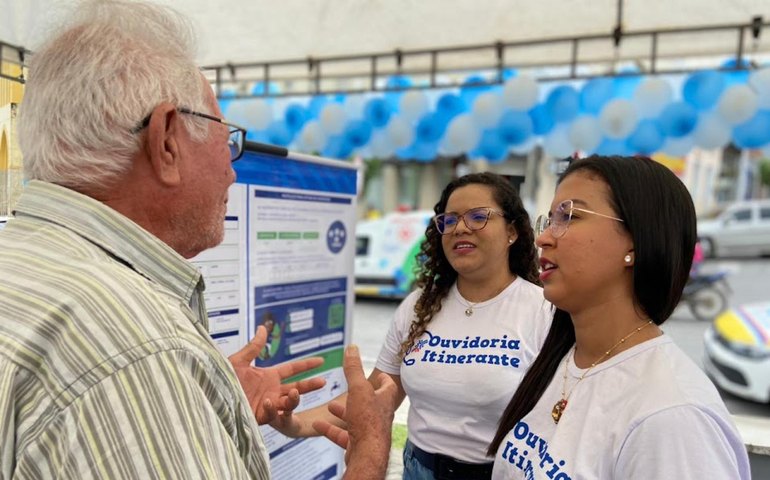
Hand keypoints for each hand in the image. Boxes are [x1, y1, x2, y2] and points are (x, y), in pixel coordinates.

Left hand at [229, 326, 325, 424]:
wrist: (211, 398)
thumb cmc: (222, 379)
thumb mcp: (238, 361)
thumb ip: (253, 346)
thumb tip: (263, 327)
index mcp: (268, 376)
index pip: (292, 369)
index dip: (307, 365)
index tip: (322, 360)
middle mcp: (271, 390)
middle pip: (297, 387)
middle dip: (310, 385)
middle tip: (323, 382)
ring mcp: (268, 404)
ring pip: (290, 402)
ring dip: (294, 398)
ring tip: (293, 392)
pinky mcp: (262, 417)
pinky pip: (273, 413)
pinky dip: (272, 408)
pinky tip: (266, 401)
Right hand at [312, 345, 395, 478]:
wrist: (367, 455)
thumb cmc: (367, 420)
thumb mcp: (359, 389)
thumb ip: (354, 369)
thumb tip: (352, 347)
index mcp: (384, 399)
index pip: (388, 385)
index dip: (383, 378)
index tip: (377, 373)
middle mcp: (379, 414)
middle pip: (370, 402)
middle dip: (357, 395)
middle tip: (349, 388)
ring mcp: (369, 430)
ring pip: (355, 418)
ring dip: (342, 412)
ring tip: (329, 405)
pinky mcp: (358, 444)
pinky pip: (342, 434)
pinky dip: (330, 429)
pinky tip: (317, 424)